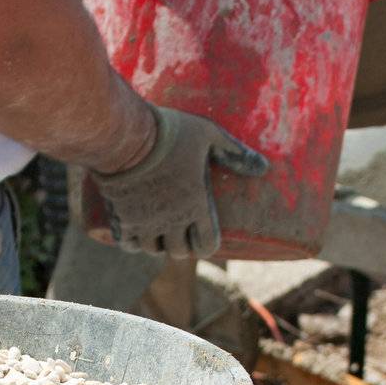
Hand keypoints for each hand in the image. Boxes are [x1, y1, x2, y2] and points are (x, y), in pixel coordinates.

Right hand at [92, 105, 266, 257]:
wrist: (123, 136)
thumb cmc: (170, 132)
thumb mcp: (208, 134)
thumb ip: (235, 153)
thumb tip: (264, 167)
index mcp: (196, 206)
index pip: (207, 245)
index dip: (205, 243)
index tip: (201, 234)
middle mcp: (172, 221)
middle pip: (179, 251)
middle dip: (181, 243)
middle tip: (178, 229)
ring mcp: (145, 224)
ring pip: (153, 250)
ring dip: (157, 243)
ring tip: (157, 229)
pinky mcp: (121, 221)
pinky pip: (129, 245)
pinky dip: (133, 241)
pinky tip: (134, 229)